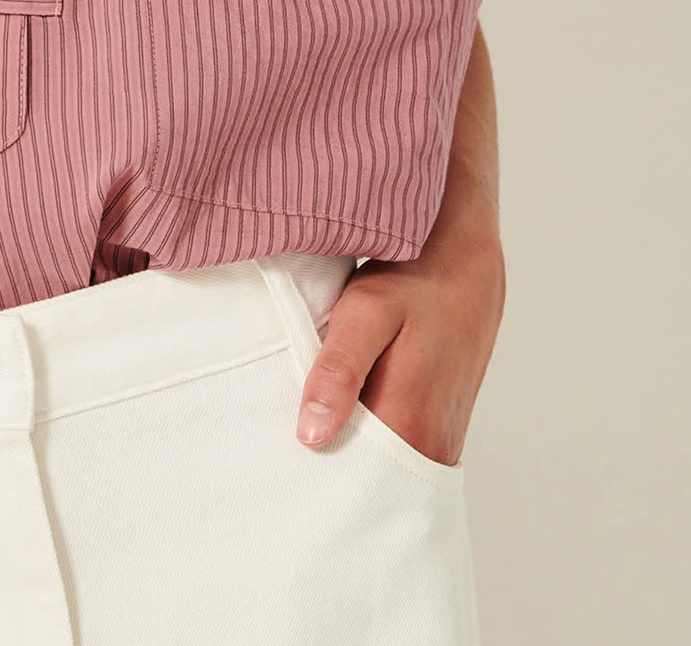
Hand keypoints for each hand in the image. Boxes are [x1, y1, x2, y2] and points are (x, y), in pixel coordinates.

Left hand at [294, 227, 506, 468]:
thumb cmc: (413, 282)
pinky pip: (398, 452)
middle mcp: (432, 447)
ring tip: (310, 431)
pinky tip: (344, 417)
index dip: (312, 477)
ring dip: (347, 454)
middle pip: (366, 481)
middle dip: (326, 473)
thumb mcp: (366, 312)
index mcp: (410, 426)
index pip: (350, 482)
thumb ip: (338, 371)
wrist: (464, 262)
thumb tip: (312, 435)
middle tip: (284, 450)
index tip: (279, 467)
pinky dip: (369, 441)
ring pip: (382, 467)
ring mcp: (441, 440)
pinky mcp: (441, 428)